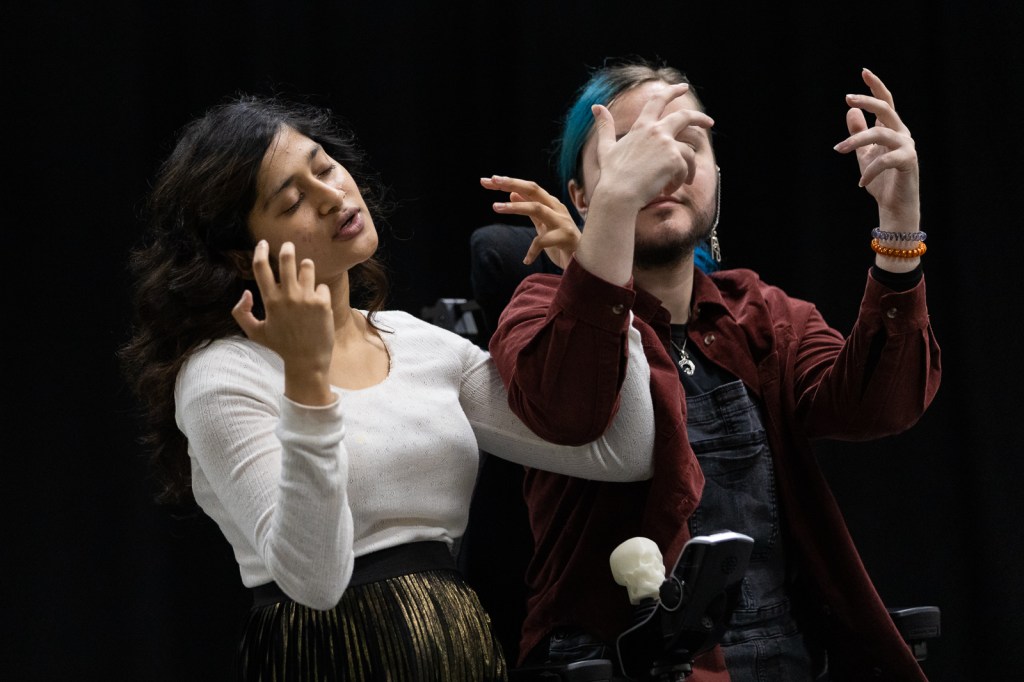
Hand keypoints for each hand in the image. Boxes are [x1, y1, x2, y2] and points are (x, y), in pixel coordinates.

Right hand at [232, 241, 334, 402]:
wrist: (307, 360)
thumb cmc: (281, 346)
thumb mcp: (255, 332)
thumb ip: (241, 313)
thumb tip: (245, 292)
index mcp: (270, 301)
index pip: (261, 268)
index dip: (260, 251)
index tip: (263, 244)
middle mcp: (288, 296)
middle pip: (286, 259)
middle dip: (287, 249)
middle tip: (288, 246)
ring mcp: (306, 298)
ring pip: (307, 267)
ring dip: (305, 267)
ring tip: (304, 273)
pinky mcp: (323, 303)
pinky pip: (321, 286)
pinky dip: (319, 291)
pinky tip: (317, 303)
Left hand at [480, 175, 580, 268]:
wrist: (583, 262)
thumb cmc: (562, 243)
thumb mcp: (542, 224)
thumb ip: (529, 209)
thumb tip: (512, 193)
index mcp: (551, 204)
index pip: (529, 188)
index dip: (509, 182)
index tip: (488, 180)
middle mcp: (557, 208)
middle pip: (534, 189)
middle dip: (512, 183)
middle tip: (491, 182)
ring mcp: (562, 222)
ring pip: (537, 208)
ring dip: (516, 207)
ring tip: (496, 207)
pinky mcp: (566, 238)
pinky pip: (543, 241)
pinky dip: (532, 251)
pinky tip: (526, 260)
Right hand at [590, 82, 714, 210]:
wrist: (619, 194)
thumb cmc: (612, 175)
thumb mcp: (606, 148)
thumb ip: (605, 127)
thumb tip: (596, 107)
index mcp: (641, 126)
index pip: (658, 101)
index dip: (672, 91)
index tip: (683, 87)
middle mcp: (656, 131)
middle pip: (685, 117)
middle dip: (700, 118)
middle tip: (709, 122)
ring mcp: (667, 144)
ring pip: (689, 152)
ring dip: (688, 168)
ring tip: (681, 182)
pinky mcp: (675, 159)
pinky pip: (686, 169)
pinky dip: (680, 181)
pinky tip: (668, 189)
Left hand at [833, 68, 919, 230]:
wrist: (894, 205)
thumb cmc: (880, 180)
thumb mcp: (864, 154)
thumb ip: (858, 133)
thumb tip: (850, 110)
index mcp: (892, 130)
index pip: (885, 103)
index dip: (875, 87)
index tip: (863, 71)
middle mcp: (902, 133)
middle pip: (886, 109)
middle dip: (868, 101)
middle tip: (848, 97)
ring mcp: (907, 146)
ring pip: (880, 133)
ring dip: (856, 140)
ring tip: (838, 149)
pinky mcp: (908, 161)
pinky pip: (884, 160)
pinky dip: (869, 171)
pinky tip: (860, 182)